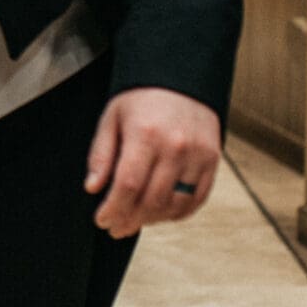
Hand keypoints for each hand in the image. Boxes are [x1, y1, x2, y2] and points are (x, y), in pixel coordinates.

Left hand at [84, 87, 221, 237]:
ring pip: (175, 204)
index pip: (128, 185)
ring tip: (136, 221)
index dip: (113, 209)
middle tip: (116, 227)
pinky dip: (178, 213)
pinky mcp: (212, 160)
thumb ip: (101, 154)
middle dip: (130, 220)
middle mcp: (175, 147)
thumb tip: (93, 187)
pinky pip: (196, 199)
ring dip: (152, 220)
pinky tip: (160, 214)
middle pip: (151, 200)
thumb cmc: (141, 98)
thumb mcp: (112, 117)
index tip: (102, 220)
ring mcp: (198, 155)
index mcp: (146, 134)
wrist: (182, 79)